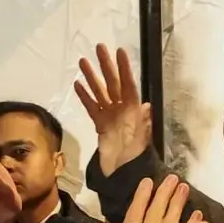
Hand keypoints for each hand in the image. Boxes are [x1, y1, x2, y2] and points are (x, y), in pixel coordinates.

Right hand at [75, 44, 153, 177]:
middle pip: (113, 83)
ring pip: (100, 92)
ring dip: (92, 77)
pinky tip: (78, 85)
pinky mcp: (100, 125)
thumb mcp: (141, 142)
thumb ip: (143, 124)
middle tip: (99, 47)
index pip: (128, 85)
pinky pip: (92, 107)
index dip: (124, 69)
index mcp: (133, 110)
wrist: (122, 175)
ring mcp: (110, 116)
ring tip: (83, 62)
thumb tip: (145, 105)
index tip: (119, 51)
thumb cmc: (134, 158)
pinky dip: (85, 96)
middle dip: (106, 65)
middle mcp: (122, 109)